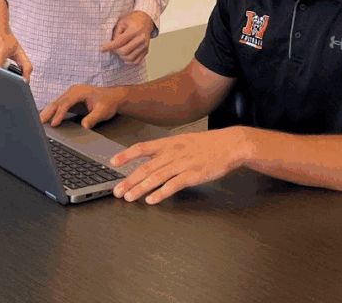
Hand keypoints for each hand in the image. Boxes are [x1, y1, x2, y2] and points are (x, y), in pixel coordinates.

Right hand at [40, 84, 127, 128]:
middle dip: (47, 112)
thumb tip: (84, 127)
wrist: (113, 97)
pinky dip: (52, 112)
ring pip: (56, 103)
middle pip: (57, 102)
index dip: (59, 113)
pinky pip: (59, 105)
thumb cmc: (108, 102)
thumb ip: (93, 118)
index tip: (54, 123)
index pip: (66, 103)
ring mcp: (70, 95)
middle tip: (39, 123)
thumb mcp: (103, 111)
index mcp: (79, 91)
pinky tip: (47, 118)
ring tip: (40, 122)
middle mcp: (73, 91)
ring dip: (47, 112)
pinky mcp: (70, 100)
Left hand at [101, 11, 154, 64]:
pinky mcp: (146, 51)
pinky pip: (136, 62)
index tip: (102, 49)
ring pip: (130, 58)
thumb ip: (116, 33)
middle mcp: (141, 39)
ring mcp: (145, 46)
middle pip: (124, 51)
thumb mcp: (121, 22)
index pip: (120, 41)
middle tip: (113, 48)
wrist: (145, 20)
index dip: (110, 46)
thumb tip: (111, 45)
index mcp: (134, 30)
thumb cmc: (131, 21)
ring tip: (119, 51)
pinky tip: (125, 57)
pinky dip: (129, 62)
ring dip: (121, 56)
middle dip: (116, 51)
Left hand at [108, 127, 248, 204]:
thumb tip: (148, 158)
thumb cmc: (205, 145)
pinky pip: (173, 185)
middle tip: (117, 191)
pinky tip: (152, 200)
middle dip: (129, 180)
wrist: (229, 145)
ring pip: (156, 176)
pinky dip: (161, 193)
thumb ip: (164, 150)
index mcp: (168, 143)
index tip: (112, 162)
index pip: (141, 148)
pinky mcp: (193, 174)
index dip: (126, 155)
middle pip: (145, 167)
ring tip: (130, 197)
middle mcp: (172, 152)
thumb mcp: (182, 141)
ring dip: (141, 188)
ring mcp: (182, 163)